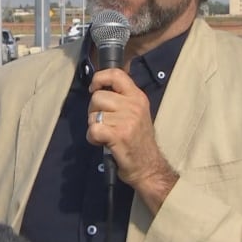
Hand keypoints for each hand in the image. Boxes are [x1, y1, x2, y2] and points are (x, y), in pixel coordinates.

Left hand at [87, 68, 177, 212]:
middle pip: (98, 96)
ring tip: (106, 134)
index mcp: (138, 97)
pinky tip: (101, 142)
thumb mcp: (137, 113)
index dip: (99, 78)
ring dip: (94, 126)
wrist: (149, 167)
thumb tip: (99, 89)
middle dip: (94, 110)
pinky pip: (93, 129)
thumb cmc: (139, 140)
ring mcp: (126, 120)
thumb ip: (122, 99)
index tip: (95, 88)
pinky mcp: (118, 135)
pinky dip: (92, 137)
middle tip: (104, 122)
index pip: (116, 74)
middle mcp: (133, 105)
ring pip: (93, 114)